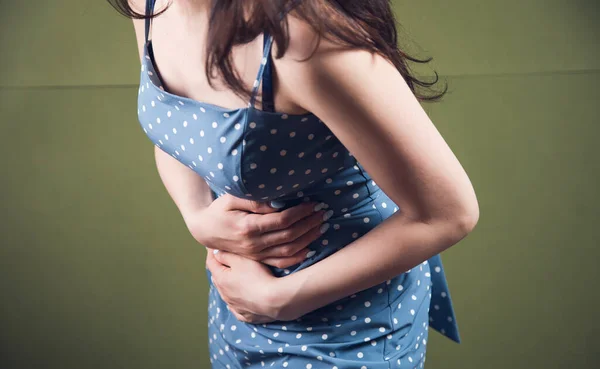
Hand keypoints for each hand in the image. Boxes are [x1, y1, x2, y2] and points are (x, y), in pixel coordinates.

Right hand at [184, 194, 328, 267]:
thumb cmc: (220, 210)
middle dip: (309, 224)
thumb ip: (254, 200)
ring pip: (288, 250)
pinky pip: (281, 262)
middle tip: (323, 213)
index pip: (282, 220)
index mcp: (248, 227)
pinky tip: (309, 248)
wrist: (205, 230)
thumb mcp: (231, 198)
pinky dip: (297, 257)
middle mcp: (254, 244)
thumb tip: (278, 202)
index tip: (313, 204)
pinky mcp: (257, 259)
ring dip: (308, 239)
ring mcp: (256, 254)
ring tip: (321, 227)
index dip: (300, 212)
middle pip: (289, 236)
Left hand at [206, 248, 287, 323]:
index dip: (211, 252)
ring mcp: (235, 307)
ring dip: (228, 285)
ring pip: (227, 294)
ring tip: (232, 277)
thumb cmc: (257, 276)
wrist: (274, 301)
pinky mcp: (246, 316)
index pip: (211, 262)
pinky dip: (238, 301)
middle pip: (218, 278)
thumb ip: (226, 254)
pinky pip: (238, 308)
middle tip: (222, 259)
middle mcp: (224, 295)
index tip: (213, 244)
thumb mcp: (240, 259)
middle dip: (219, 268)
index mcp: (221, 279)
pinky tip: (241, 299)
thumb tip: (216, 252)